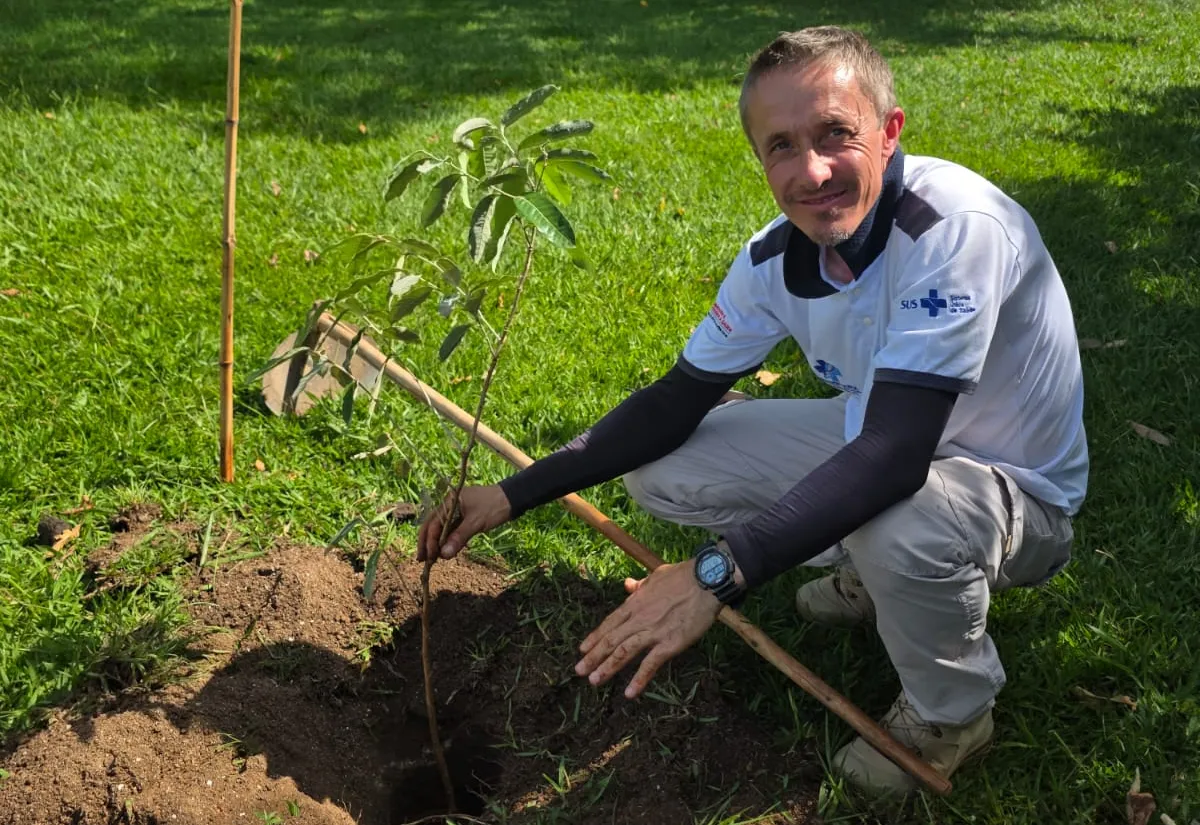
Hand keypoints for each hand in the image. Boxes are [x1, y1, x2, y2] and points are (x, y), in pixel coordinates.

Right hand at [416, 484, 511, 560]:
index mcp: (449, 501)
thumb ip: (459, 537)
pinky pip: (452, 530)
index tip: (429, 557)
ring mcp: (457, 511)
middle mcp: (450, 505)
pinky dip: (449, 540)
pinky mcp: (465, 517)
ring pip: (442, 529)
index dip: (429, 541)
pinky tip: (447, 552)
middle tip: (423, 560)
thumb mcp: (476, 522)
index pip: (433, 523)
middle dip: (427, 542)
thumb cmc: (494, 507)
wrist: (513, 498)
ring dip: (438, 543)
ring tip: (433, 559)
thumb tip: (443, 554)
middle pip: (433, 525)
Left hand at [574, 561, 722, 698]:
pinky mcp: (670, 644)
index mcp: (636, 603)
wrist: (706, 580)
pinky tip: (630, 693)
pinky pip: (651, 664)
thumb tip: (628, 585)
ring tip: (594, 681)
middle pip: (612, 640)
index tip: (582, 649)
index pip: (610, 623)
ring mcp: (654, 632)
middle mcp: (639, 619)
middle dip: (594, 656)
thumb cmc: (684, 576)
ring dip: (608, 667)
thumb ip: (640, 585)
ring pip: (624, 652)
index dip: (595, 637)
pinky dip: (639, 679)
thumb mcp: (656, 576)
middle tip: (579, 671)